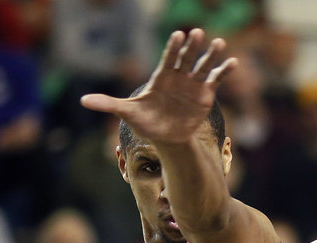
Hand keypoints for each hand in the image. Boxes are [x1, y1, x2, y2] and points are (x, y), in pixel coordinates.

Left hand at [80, 29, 236, 145]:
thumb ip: (108, 104)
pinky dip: (224, 72)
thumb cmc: (146, 122)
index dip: (173, 48)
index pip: (168, 59)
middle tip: (198, 33)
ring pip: (202, 66)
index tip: (178, 35)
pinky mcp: (205, 94)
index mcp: (161, 77)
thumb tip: (83, 101)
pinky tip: (233, 63)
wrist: (167, 137)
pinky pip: (215, 80)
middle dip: (192, 47)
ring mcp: (193, 84)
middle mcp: (179, 77)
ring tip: (219, 44)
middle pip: (186, 59)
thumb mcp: (127, 113)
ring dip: (211, 56)